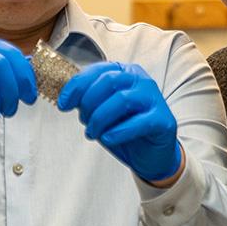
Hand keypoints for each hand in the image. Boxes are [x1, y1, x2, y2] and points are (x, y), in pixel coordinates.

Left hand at [58, 62, 182, 182]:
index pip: (97, 70)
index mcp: (125, 73)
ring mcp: (154, 99)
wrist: (150, 155)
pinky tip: (108, 139)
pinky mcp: (164, 119)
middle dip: (89, 103)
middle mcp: (141, 80)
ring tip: (93, 133)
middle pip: (108, 81)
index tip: (63, 105)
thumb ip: (88, 101)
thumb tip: (67, 98)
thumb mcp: (101, 112)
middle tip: (84, 122)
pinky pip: (139, 122)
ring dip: (100, 119)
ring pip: (121, 99)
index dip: (76, 86)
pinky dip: (118, 132)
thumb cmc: (124, 130)